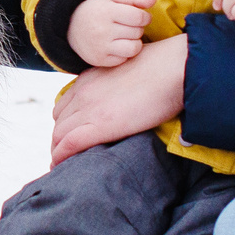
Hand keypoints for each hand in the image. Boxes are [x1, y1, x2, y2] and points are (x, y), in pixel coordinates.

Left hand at [50, 35, 188, 164]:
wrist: (175, 67)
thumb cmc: (164, 68)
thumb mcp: (129, 71)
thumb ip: (119, 84)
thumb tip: (129, 98)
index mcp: (90, 79)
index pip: (64, 106)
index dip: (64, 124)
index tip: (70, 138)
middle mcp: (83, 92)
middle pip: (59, 122)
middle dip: (59, 140)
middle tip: (67, 157)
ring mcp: (90, 107)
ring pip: (59, 134)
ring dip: (59, 150)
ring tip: (65, 164)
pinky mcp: (101, 124)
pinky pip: (69, 144)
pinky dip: (60, 157)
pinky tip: (60, 167)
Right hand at [66, 0, 156, 68]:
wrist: (69, 27)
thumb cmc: (96, 10)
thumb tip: (154, 0)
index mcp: (106, 12)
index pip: (139, 17)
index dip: (145, 17)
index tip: (141, 17)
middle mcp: (102, 30)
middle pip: (137, 32)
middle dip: (137, 28)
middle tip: (127, 26)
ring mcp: (100, 47)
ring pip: (134, 48)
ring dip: (134, 42)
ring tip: (126, 36)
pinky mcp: (99, 60)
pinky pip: (124, 59)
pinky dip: (124, 53)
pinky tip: (117, 45)